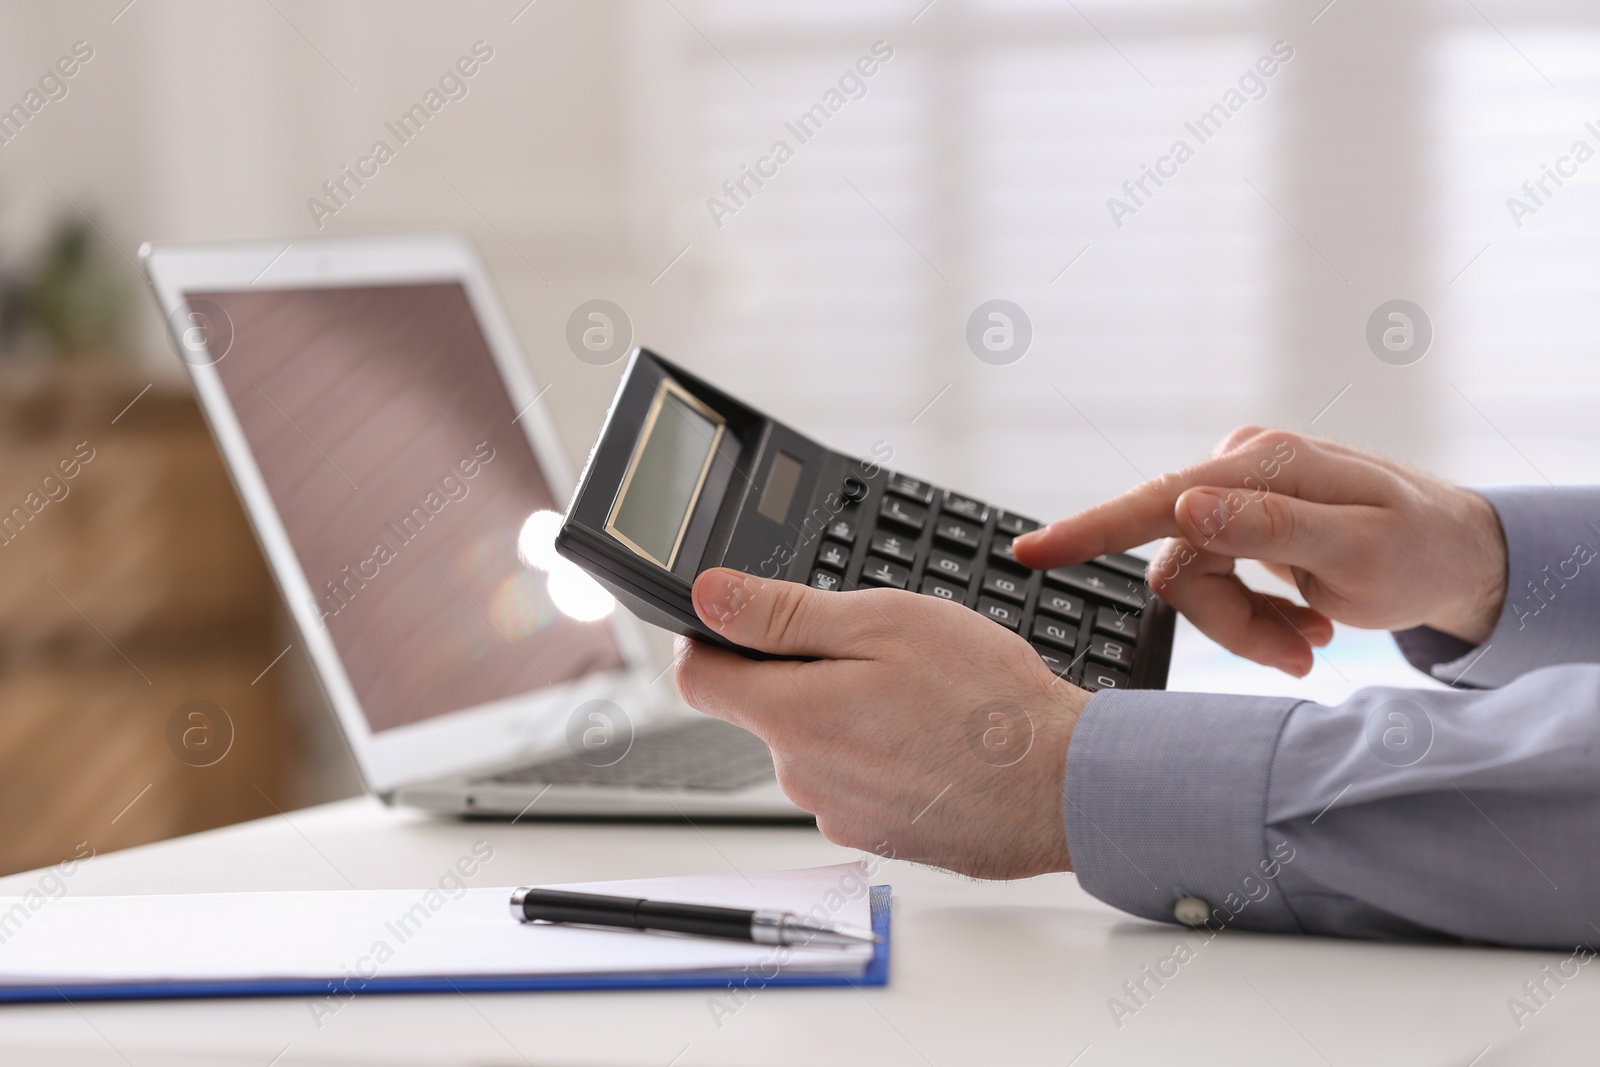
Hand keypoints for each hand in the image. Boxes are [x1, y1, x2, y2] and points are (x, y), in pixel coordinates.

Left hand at [674, 569, 1087, 878]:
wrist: (1064, 785)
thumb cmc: (986, 701)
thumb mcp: (884, 622)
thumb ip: (783, 613)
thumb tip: (708, 596)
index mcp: (792, 716)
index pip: (698, 676)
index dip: (714, 637)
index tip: (746, 620)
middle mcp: (802, 775)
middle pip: (766, 707)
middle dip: (805, 672)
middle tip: (882, 653)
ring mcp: (838, 812)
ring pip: (815, 742)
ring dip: (848, 714)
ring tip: (921, 698)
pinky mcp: (876, 833)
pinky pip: (855, 779)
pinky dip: (881, 755)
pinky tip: (932, 739)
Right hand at [1012, 427, 1508, 675]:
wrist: (1461, 556)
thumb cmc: (1422, 551)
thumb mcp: (1359, 551)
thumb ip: (1270, 528)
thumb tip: (1184, 506)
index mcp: (1264, 463)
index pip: (1159, 499)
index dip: (1090, 530)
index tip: (1031, 551)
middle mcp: (1242, 468)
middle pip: (1180, 560)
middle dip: (1232, 621)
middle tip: (1300, 655)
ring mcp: (1241, 493)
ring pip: (1194, 579)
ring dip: (1250, 625)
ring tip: (1315, 640)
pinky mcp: (1245, 520)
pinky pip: (1216, 579)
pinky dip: (1258, 615)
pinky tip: (1311, 623)